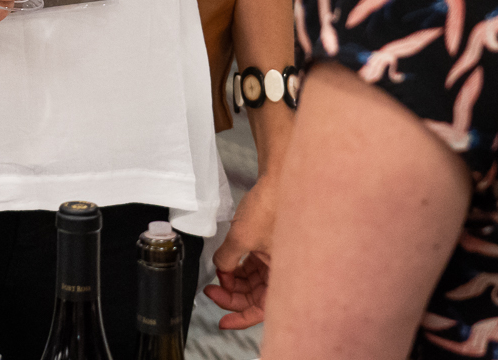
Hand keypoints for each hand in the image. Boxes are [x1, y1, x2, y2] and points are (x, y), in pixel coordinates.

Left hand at [205, 176, 278, 328]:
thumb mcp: (241, 238)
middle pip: (256, 295)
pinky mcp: (271, 244)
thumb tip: (221, 269)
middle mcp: (284, 269)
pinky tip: (225, 260)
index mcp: (285, 275)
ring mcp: (277, 257)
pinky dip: (238, 264)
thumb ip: (226, 260)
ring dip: (234, 278)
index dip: (241, 318)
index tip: (223, 320)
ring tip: (218, 272)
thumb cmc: (272, 204)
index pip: (262, 310)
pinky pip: (253, 264)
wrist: (281, 176)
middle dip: (232, 294)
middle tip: (212, 291)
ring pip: (253, 280)